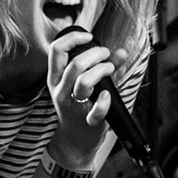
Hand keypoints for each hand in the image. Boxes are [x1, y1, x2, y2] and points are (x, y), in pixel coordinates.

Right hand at [45, 27, 119, 167]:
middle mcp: (61, 90)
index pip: (56, 50)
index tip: (89, 37)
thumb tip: (121, 52)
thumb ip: (103, 66)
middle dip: (96, 54)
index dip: (73, 39)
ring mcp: (73, 106)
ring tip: (110, 70)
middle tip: (106, 55)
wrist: (75, 140)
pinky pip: (96, 110)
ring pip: (84, 82)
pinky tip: (108, 95)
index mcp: (56, 78)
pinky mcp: (88, 121)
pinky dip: (105, 102)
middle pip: (74, 64)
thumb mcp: (83, 84)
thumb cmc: (79, 107)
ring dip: (102, 70)